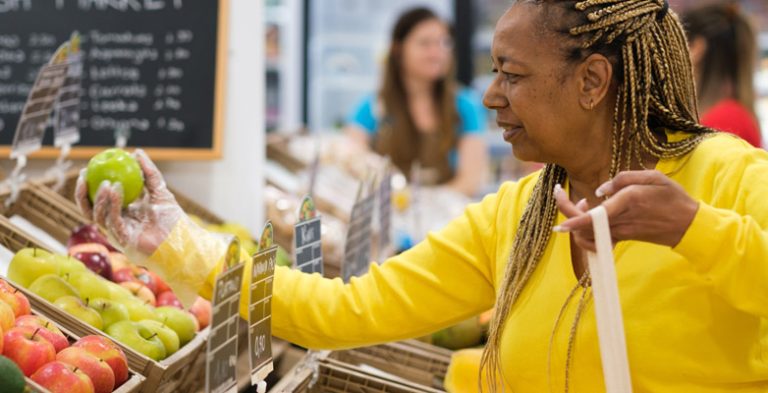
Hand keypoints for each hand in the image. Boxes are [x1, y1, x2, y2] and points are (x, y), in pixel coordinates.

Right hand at [75, 149, 183, 256]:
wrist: (183, 238)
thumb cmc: (172, 218)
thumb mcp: (159, 190)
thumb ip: (148, 172)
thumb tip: (136, 152)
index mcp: (121, 214)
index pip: (98, 201)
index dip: (88, 187)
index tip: (87, 169)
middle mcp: (116, 225)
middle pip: (90, 211)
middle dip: (82, 194)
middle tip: (84, 176)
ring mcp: (118, 234)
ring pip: (99, 216)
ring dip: (99, 198)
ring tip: (106, 182)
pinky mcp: (123, 241)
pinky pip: (113, 221)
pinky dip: (112, 204)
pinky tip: (115, 189)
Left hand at [554, 170, 698, 251]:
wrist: (689, 226)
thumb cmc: (673, 198)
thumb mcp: (654, 177)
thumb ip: (624, 178)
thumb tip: (600, 190)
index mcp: (628, 202)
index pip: (595, 215)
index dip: (574, 219)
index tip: (560, 224)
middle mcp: (622, 219)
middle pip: (586, 224)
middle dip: (567, 212)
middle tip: (561, 193)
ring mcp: (622, 231)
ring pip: (589, 232)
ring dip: (578, 219)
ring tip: (584, 202)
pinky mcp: (623, 237)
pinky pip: (599, 239)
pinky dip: (588, 231)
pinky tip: (593, 216)